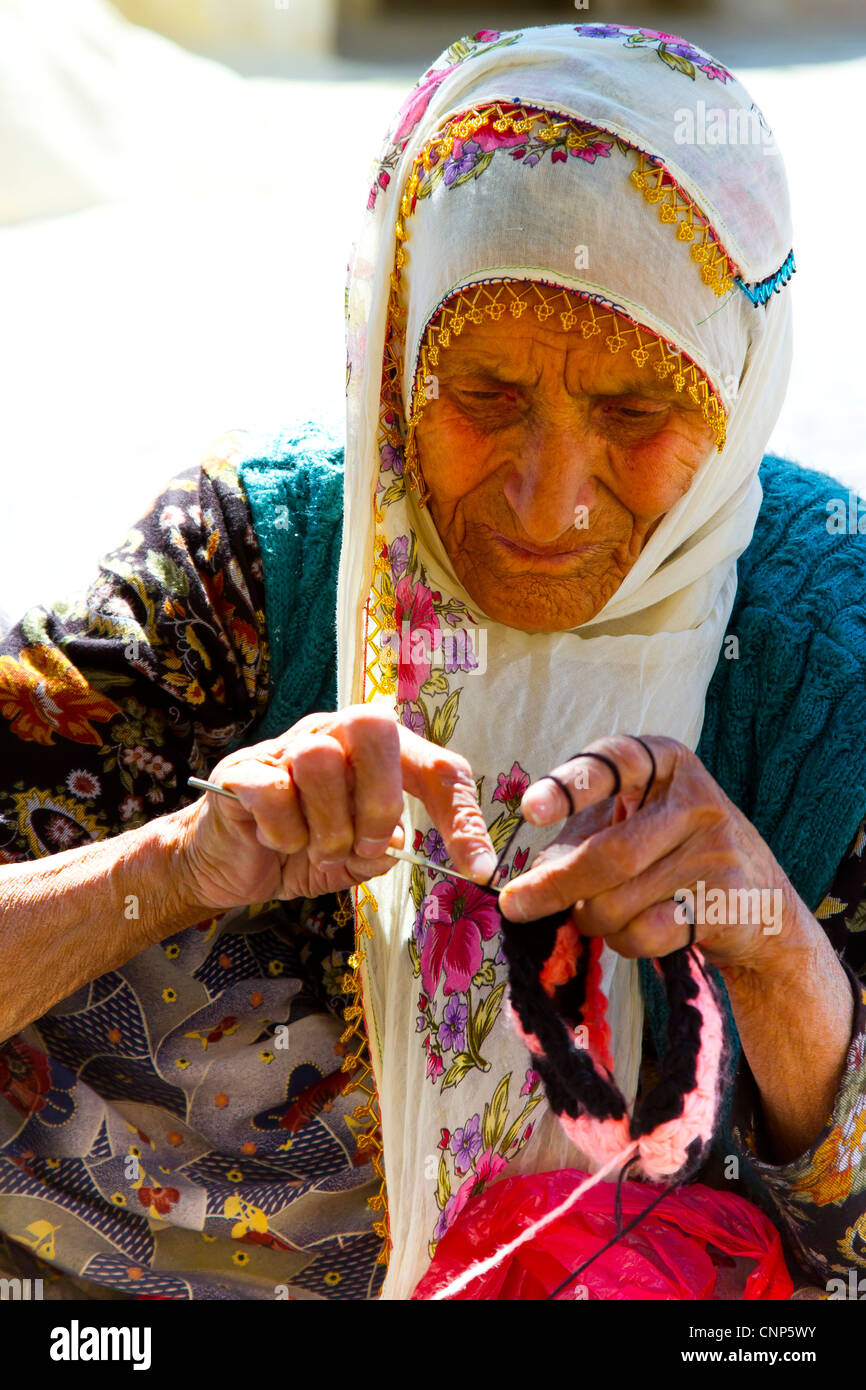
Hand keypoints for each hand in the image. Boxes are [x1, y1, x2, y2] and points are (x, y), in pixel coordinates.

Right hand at [175, 705, 496, 910]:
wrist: (225, 863)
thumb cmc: (302, 849)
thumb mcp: (356, 859)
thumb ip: (383, 850)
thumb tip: (398, 846)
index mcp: (377, 753)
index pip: (437, 766)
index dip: (461, 817)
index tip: (477, 869)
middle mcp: (335, 735)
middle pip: (375, 728)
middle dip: (380, 801)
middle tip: (366, 845)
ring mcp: (286, 748)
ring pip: (321, 761)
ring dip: (329, 826)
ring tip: (319, 850)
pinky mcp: (242, 771)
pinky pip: (274, 792)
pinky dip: (284, 832)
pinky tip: (278, 843)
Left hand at [498, 733, 813, 974]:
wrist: (762, 907)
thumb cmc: (673, 856)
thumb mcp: (631, 824)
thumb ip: (580, 838)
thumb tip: (526, 886)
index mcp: (668, 763)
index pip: (615, 760)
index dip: (571, 785)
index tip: (531, 811)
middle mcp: (696, 800)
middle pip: (606, 854)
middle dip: (553, 887)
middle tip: (514, 906)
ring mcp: (715, 852)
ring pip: (618, 902)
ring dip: (592, 919)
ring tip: (601, 914)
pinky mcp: (725, 902)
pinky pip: (644, 932)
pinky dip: (623, 942)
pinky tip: (635, 932)